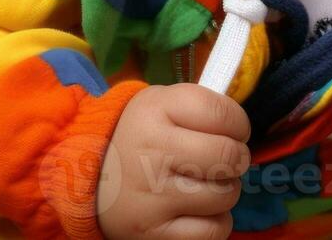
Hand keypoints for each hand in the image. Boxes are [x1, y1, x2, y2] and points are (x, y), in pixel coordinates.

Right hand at [97, 83, 250, 238]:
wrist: (88, 177)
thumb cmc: (140, 137)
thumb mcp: (161, 105)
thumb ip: (203, 108)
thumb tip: (243, 127)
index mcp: (156, 111)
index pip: (222, 113)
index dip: (238, 123)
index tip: (233, 131)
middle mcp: (152, 152)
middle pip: (228, 155)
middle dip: (237, 158)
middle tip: (225, 160)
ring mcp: (151, 197)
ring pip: (225, 194)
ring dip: (226, 190)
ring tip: (207, 184)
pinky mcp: (153, 234)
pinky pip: (212, 231)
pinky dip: (216, 222)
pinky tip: (201, 211)